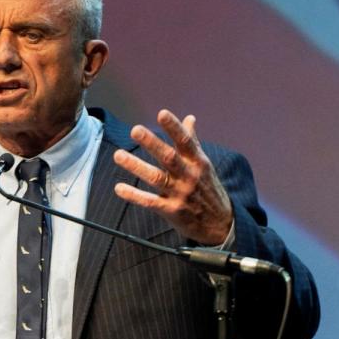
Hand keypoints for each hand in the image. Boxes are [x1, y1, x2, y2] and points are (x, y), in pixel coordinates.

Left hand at [113, 109, 232, 245]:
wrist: (220, 224)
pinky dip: (134, 195)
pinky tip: (119, 188)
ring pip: (156, 178)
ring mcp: (180, 193)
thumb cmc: (209, 189)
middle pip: (169, 157)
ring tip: (118, 155)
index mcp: (198, 162)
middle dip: (152, 143)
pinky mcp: (171, 210)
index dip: (174, 127)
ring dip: (136, 166)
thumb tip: (189, 118)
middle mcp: (189, 176)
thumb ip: (193, 142)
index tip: (162, 113)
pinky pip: (150, 202)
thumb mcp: (204, 165)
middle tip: (135, 130)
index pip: (186, 141)